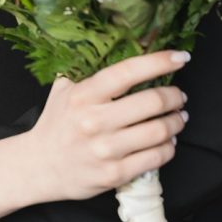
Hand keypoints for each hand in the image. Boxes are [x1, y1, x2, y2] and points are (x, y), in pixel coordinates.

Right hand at [22, 50, 188, 202]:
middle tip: (179, 95)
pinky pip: (157, 157)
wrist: (41, 166)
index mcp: (83, 95)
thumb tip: (122, 48)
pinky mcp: (115, 174)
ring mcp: (106, 150)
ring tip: (178, 117)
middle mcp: (94, 121)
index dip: (159, 62)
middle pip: (152, 102)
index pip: (128, 72)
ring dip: (177, 121)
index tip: (180, 57)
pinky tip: (169, 141)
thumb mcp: (64, 90)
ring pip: (160, 131)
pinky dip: (170, 146)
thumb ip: (87, 71)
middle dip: (174, 96)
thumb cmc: (57, 124)